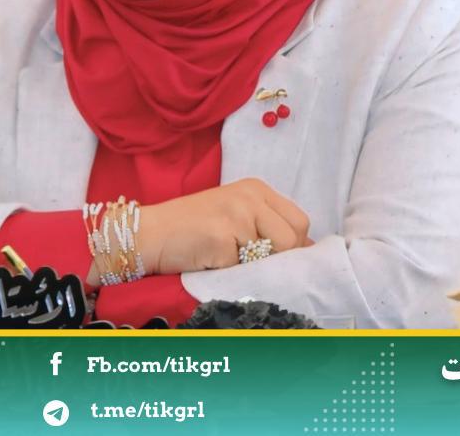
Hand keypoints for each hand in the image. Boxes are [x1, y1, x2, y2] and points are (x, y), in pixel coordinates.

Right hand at [136, 178, 312, 274]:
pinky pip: (243, 267)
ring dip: (252, 264)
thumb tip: (308, 250)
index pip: (299, 221)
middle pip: (292, 237)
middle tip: (249, 260)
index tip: (271, 255)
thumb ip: (269, 226)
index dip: (293, 245)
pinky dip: (230, 271)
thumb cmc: (193, 228)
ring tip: (227, 256)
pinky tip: (210, 259)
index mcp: (256, 189)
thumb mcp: (236, 216)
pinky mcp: (220, 236)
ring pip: (271, 254)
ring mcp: (235, 215)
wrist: (151, 233)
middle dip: (278, 257)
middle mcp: (249, 197)